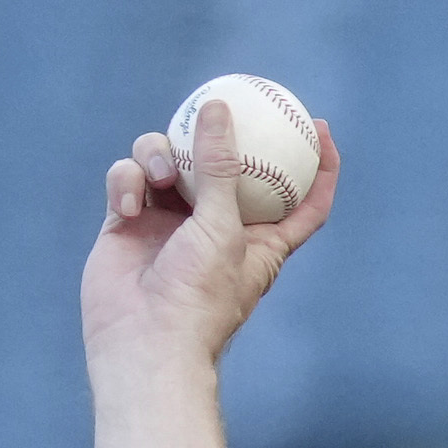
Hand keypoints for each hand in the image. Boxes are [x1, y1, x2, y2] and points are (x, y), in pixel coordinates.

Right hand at [81, 98, 338, 370]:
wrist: (144, 340)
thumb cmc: (199, 295)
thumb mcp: (223, 227)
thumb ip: (221, 167)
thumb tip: (219, 109)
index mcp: (260, 237)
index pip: (304, 199)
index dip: (320, 166)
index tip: (319, 128)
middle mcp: (216, 226)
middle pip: (223, 165)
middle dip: (217, 137)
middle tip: (215, 107)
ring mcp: (170, 222)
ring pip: (167, 160)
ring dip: (160, 154)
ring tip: (161, 174)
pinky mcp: (129, 222)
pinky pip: (129, 180)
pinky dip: (127, 183)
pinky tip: (129, 204)